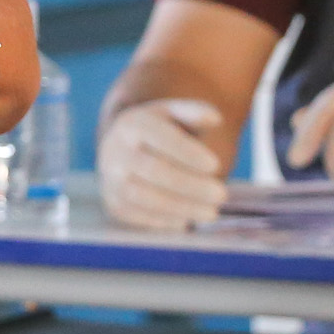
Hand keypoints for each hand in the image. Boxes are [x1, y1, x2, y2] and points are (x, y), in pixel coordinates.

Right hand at [99, 99, 226, 229]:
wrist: (121, 150)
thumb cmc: (158, 131)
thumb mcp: (174, 114)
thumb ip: (196, 112)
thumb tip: (215, 119)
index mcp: (133, 123)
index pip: (162, 138)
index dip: (188, 153)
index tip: (215, 165)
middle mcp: (116, 151)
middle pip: (156, 171)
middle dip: (191, 185)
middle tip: (222, 195)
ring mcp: (111, 179)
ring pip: (147, 197)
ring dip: (182, 207)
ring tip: (211, 212)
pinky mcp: (113, 203)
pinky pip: (140, 216)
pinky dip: (166, 221)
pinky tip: (188, 220)